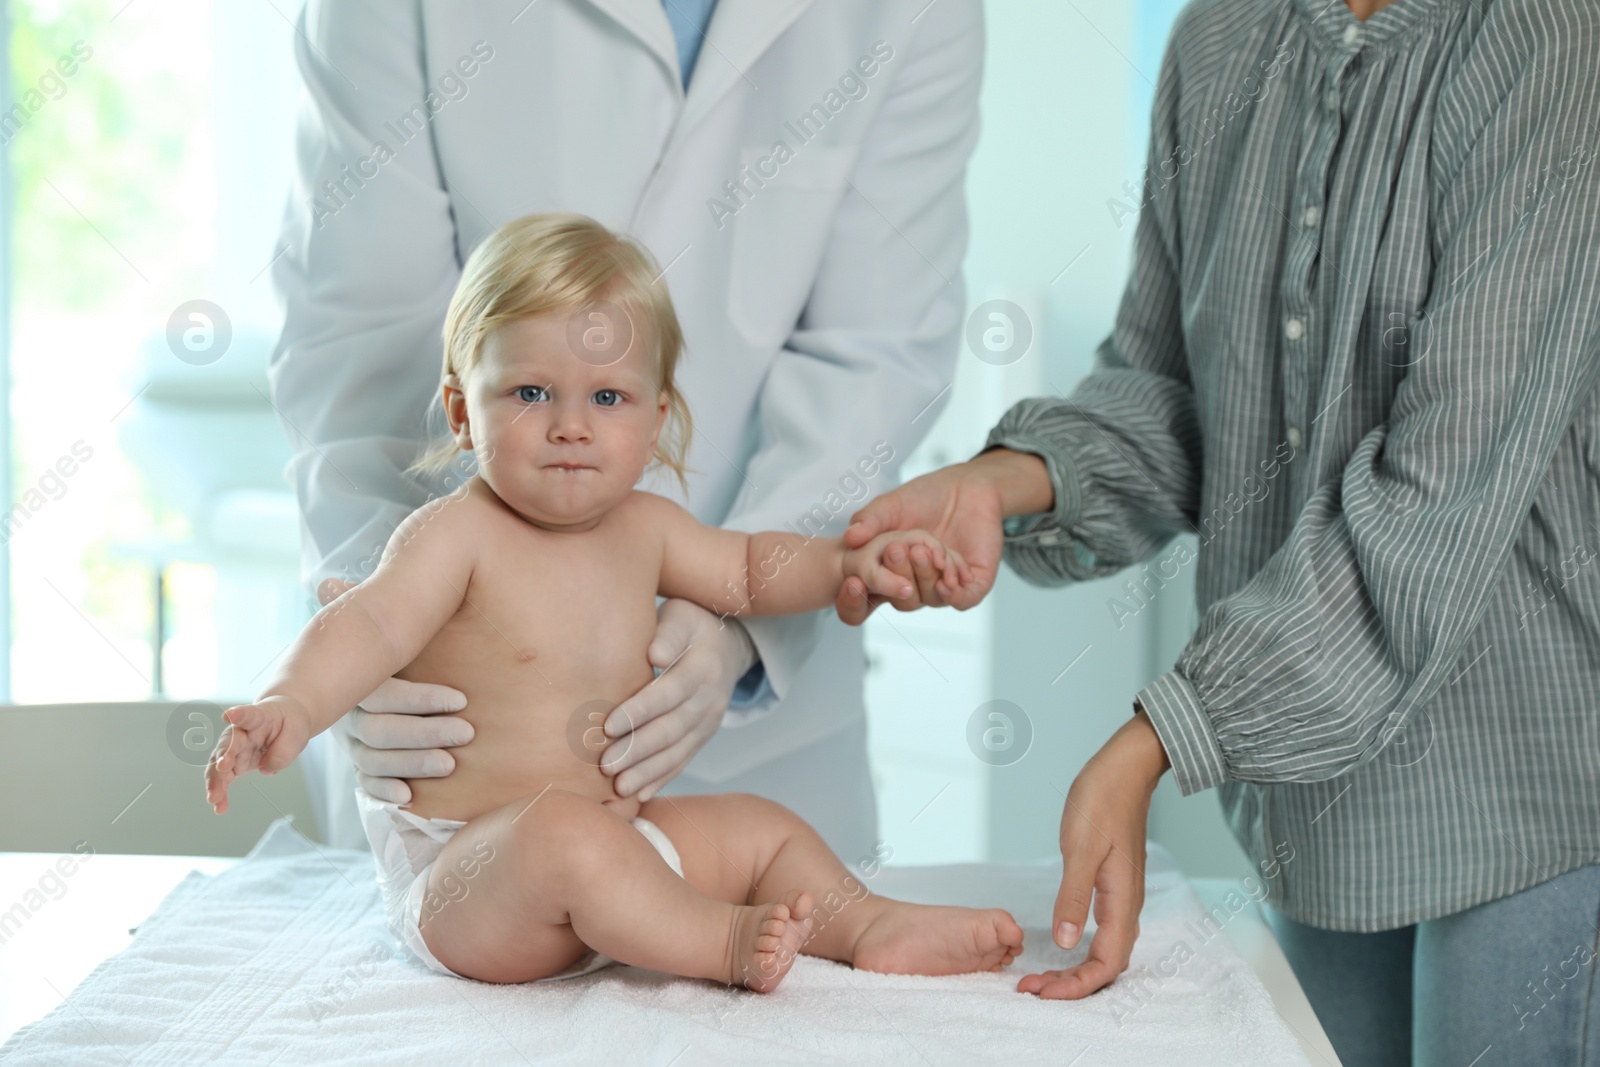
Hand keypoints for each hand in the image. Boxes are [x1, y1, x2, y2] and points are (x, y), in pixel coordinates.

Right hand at [205, 695, 313, 813]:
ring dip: (216, 781)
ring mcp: (235, 748)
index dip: (238, 715)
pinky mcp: (234, 763)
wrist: (284, 721)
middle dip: (223, 755)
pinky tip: (219, 807)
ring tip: (214, 798)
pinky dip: (221, 792)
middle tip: (222, 767)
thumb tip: (265, 770)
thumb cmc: (288, 723)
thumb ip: (282, 752)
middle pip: (228, 743)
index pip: (248, 714)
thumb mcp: (296, 733)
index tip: (229, 715)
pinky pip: (224, 778)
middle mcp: (241, 732)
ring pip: (220, 763)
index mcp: (259, 717)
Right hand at [319, 578, 471, 805]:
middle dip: (423, 733)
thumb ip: (380, 605)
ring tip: (452, 764)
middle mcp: (349, 711)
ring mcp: (354, 741)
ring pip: (373, 759)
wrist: (420, 669)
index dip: (419, 697)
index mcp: (359, 678)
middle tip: (467, 732)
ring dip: (412, 763)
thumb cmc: (417, 646)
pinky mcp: (366, 766)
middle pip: (376, 730)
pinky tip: (410, 796)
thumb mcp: (403, 623)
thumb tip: (327, 580)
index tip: (462, 698)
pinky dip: (385, 790)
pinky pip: (366, 784)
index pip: (380, 693)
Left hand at [600, 597, 755, 799]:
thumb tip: (654, 654)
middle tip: (606, 765)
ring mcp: (709, 721)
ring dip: (648, 771)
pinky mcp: (703, 736)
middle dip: (638, 749)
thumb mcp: (680, 616)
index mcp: (703, 666)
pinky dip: (662, 778)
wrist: (727, 646)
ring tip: (619, 787)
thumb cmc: (690, 626)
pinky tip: (640, 794)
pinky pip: (683, 760)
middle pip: (672, 728)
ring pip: (678, 751)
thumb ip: (666, 633)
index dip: (640, 711)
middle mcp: (710, 698)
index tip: (609, 726)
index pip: (669, 692)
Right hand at [836, 453, 1033, 623]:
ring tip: (923, 550)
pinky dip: (954, 595)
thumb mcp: (890, 506)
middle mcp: (916, 583)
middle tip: (896, 551)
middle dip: (898, 578)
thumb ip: (871, 520)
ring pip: (930, 598)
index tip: (853, 582)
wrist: (966, 485)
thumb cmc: (924, 496)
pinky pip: (963, 601)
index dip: (856, 599)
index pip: (870, 599)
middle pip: (902, 600)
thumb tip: (850, 538)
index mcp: (891, 572)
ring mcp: (943, 585)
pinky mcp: (974, 583)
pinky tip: (947, 581)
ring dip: (925, 577)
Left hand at [1018, 711, 1169, 999]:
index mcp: (1121, 901)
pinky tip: (1061, 945)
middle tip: (1033, 988)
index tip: (1044, 992)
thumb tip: (1066, 942)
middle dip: (1073, 985)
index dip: (1077, 987)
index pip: (1107, 965)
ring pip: (1106, 950)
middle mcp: (1126, 905)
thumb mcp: (1080, 848)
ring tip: (1042, 975)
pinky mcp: (1112, 885)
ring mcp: (1121, 896)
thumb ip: (1073, 897)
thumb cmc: (1102, 801)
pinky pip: (1103, 932)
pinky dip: (1081, 949)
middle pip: (1107, 965)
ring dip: (1076, 970)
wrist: (1123, 770)